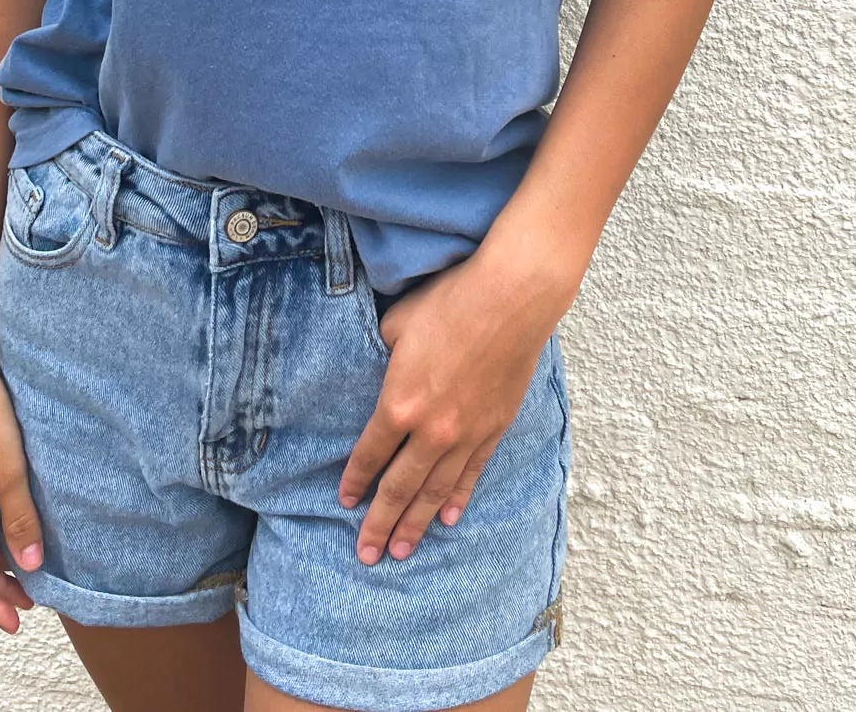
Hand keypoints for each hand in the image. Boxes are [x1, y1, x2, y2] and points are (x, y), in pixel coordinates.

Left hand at [337, 249, 562, 564]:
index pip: (370, 455)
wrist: (510, 300)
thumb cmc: (449, 303)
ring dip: (416, 523)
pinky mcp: (494, 428)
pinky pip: (470, 474)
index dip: (355, 481)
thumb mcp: (396, 324)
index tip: (345, 502)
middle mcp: (431, 430)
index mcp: (399, 404)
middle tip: (367, 554)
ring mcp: (465, 434)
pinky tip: (446, 518)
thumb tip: (376, 366)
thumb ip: (380, 353)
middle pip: (399, 487)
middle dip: (380, 523)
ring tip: (401, 551)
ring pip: (434, 491)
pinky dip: (457, 498)